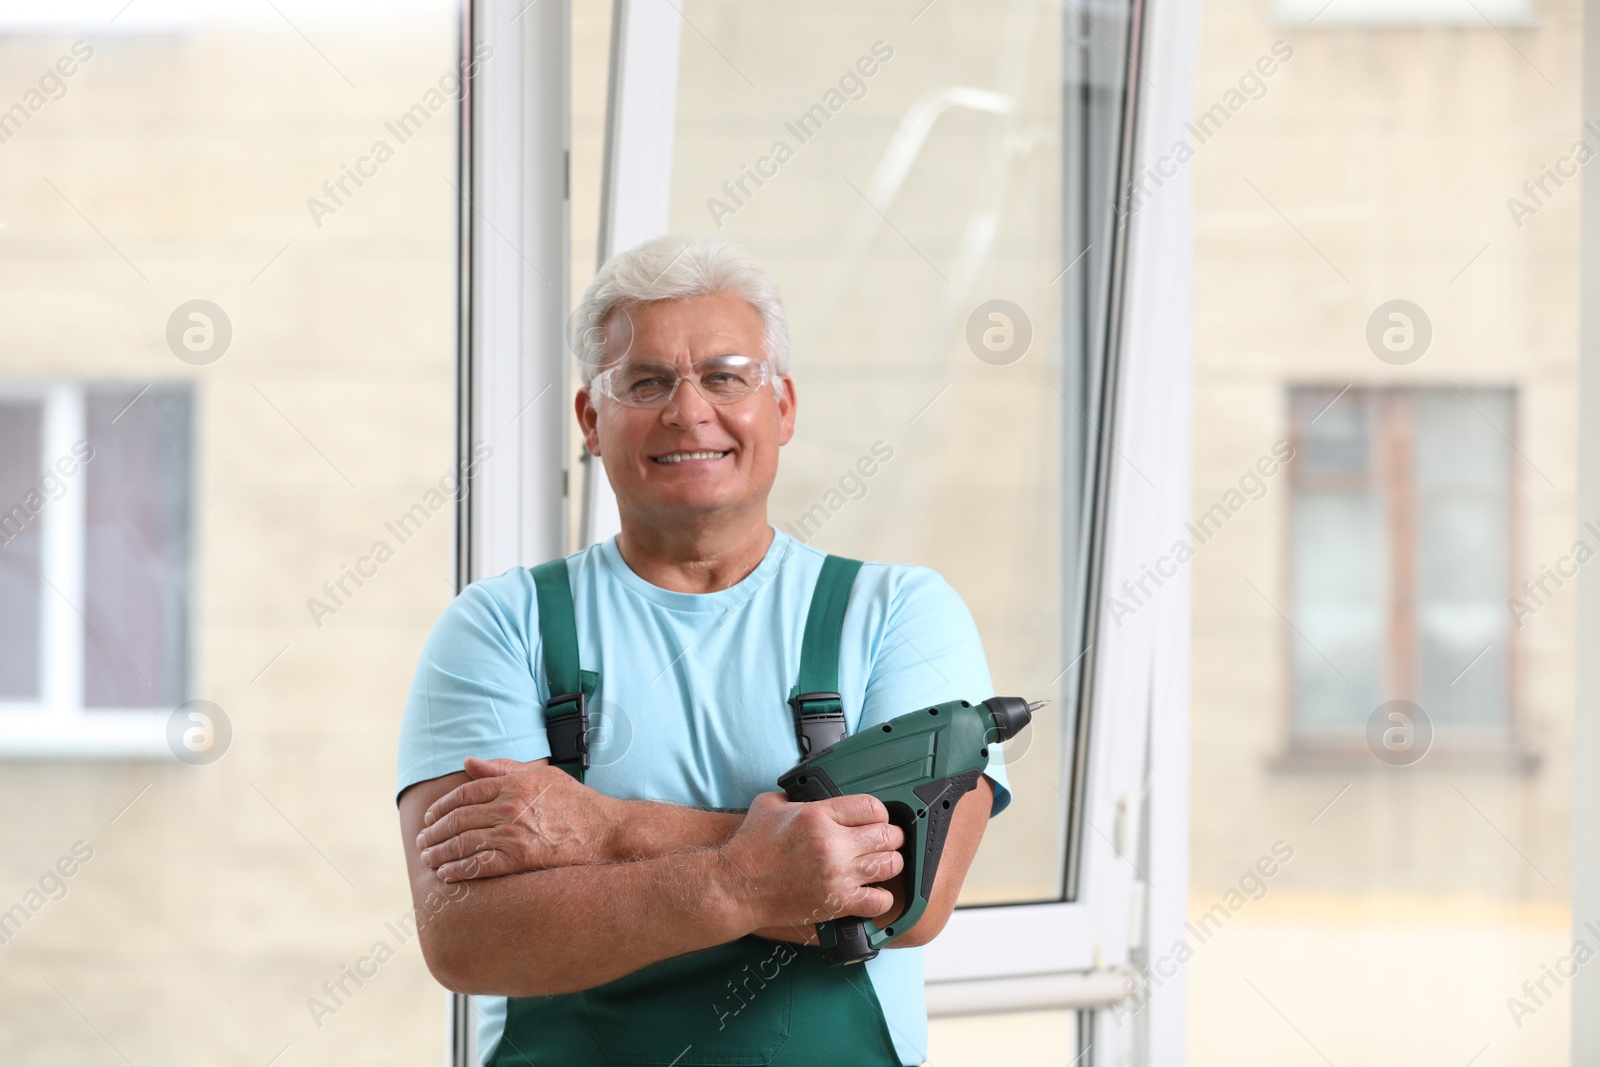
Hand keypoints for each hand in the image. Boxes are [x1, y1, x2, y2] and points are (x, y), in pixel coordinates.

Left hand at [417, 757, 621, 880]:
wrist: (606, 832)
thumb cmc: (577, 803)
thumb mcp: (543, 775)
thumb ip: (503, 768)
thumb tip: (468, 761)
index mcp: (513, 784)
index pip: (464, 793)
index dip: (441, 807)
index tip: (430, 818)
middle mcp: (510, 806)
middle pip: (457, 819)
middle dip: (433, 832)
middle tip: (422, 842)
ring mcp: (514, 834)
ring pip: (462, 843)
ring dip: (439, 853)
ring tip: (428, 859)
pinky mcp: (520, 859)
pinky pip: (478, 866)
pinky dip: (457, 870)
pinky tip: (446, 874)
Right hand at [718, 791, 904, 934]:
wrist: (736, 887)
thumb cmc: (750, 847)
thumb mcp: (771, 804)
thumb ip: (799, 795)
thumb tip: (814, 793)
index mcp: (818, 816)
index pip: (872, 807)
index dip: (879, 812)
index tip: (875, 818)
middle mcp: (832, 845)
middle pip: (888, 835)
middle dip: (891, 836)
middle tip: (884, 839)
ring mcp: (837, 876)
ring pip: (890, 865)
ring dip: (890, 862)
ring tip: (881, 862)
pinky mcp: (836, 903)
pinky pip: (880, 901)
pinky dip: (881, 896)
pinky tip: (871, 891)